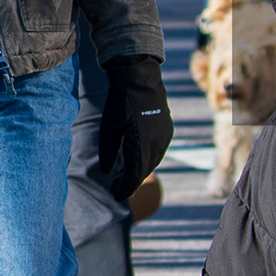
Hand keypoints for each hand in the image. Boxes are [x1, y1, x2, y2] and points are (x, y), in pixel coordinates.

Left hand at [94, 55, 173, 198]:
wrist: (140, 79)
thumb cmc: (120, 103)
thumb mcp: (108, 128)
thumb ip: (107, 152)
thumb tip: (107, 172)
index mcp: (141, 145)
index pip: (134, 176)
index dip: (124, 188)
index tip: (115, 195)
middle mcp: (157, 144)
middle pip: (144, 172)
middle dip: (129, 182)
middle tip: (115, 187)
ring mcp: (165, 137)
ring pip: (152, 163)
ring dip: (138, 171)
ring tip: (122, 175)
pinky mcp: (168, 130)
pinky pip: (157, 152)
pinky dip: (146, 160)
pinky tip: (135, 160)